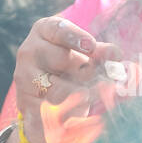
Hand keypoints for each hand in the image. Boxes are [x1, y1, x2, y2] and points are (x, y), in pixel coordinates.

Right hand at [10, 16, 121, 142]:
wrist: (44, 107)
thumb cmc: (68, 72)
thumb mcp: (85, 59)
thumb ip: (101, 54)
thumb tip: (116, 54)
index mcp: (44, 32)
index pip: (57, 29)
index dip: (75, 37)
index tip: (91, 46)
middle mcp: (29, 52)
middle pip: (61, 58)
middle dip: (85, 71)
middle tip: (97, 79)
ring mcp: (25, 79)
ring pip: (58, 89)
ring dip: (82, 95)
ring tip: (90, 96)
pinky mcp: (27, 105)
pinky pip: (55, 110)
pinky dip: (73, 113)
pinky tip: (81, 113)